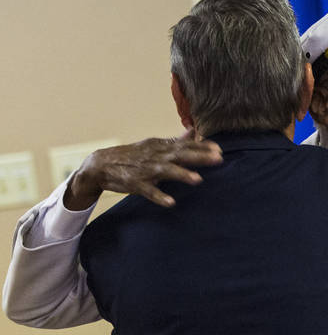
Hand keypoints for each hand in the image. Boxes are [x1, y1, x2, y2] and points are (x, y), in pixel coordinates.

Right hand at [64, 129, 220, 210]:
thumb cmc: (133, 155)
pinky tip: (171, 202)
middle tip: (218, 158)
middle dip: (199, 156)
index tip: (219, 149)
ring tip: (197, 179)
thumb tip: (193, 131)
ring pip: (165, 171)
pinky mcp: (135, 184)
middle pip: (180, 154)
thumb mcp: (154, 145)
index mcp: (161, 146)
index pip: (185, 144)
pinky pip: (149, 191)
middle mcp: (155, 155)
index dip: (202, 147)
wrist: (100, 164)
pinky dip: (159, 196)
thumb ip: (175, 141)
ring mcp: (145, 169)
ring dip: (181, 175)